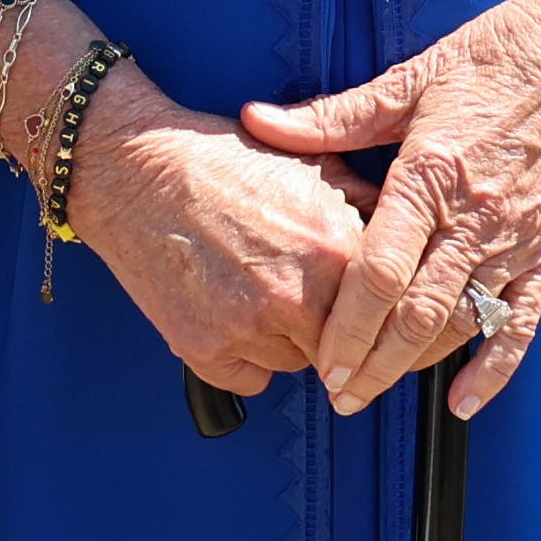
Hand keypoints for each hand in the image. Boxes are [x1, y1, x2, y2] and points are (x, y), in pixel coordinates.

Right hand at [66, 76, 372, 398]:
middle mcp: (297, 296)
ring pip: (299, 364)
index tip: (378, 316)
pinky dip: (245, 357)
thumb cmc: (217, 161)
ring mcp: (248, 329)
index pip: (388, 310)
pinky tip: (231, 312)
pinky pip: (252, 379)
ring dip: (290, 340)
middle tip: (316, 306)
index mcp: (334, 249)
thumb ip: (365, 207)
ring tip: (259, 290)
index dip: (381, 311)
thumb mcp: (309, 165)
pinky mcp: (206, 352)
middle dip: (337, 328)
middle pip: (349, 348)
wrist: (134, 170)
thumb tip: (407, 238)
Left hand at [246, 0, 540, 419]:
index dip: (348, 324)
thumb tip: (259, 121)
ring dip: (418, 367)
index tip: (318, 358)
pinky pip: (523, 320)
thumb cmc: (490, 59)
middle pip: (417, 312)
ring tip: (375, 393)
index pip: (381, 270)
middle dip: (373, 362)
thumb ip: (332, 117)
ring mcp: (517, 237)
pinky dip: (495, 367)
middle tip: (337, 395)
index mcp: (431, 173)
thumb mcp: (407, 80)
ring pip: (463, 323)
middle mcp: (475, 216)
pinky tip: (463, 401)